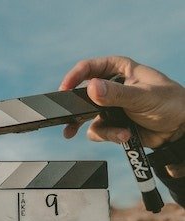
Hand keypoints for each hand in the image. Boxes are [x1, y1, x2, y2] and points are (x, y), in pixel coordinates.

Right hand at [59, 56, 184, 147]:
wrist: (179, 130)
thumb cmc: (170, 103)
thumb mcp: (142, 96)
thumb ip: (116, 93)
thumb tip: (91, 88)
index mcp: (119, 69)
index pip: (89, 68)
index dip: (74, 77)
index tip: (64, 90)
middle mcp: (111, 87)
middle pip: (82, 95)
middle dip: (76, 109)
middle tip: (67, 118)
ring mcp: (109, 107)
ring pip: (87, 118)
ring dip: (100, 128)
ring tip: (116, 133)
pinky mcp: (111, 124)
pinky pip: (98, 132)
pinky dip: (109, 136)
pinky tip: (125, 135)